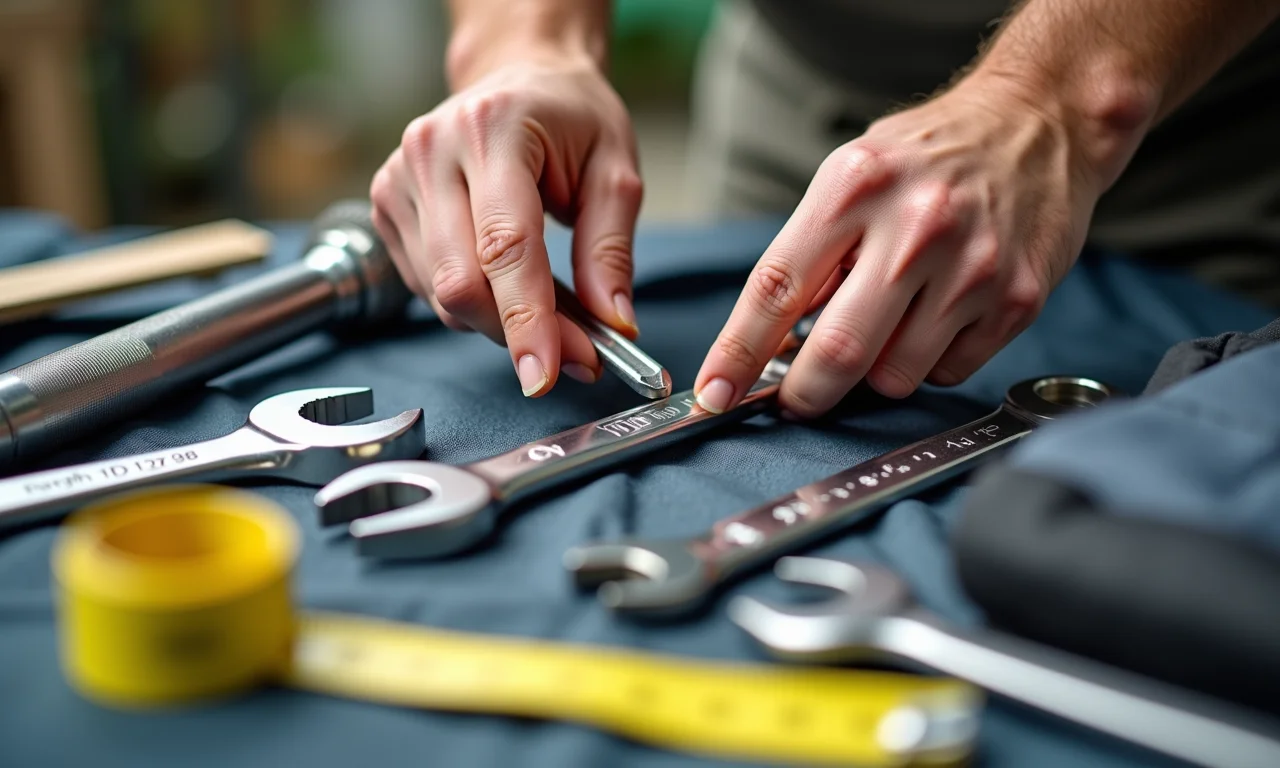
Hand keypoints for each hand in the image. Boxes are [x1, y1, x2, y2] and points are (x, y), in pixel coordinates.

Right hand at [371, 54, 642, 396]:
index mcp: (493, 129)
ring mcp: (399, 179)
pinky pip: (428, 287)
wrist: (518, 76)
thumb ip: (611, 249)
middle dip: (518, 334)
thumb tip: (611, 323)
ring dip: (499, 323)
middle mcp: (432, 151)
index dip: (525, 319)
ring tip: (550, 308)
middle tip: (577, 355)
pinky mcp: (386, 206)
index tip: (543, 375)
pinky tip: (505, 280)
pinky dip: (474, 303)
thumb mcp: (616, 170)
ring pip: (442, 296)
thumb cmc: (569, 118)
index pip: (504, 245)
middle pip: (461, 282)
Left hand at [695, 76, 1102, 416]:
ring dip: (874, 372)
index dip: (737, 353)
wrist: (1040, 122)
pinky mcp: (1016, 300)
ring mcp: (971, 268)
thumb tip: (772, 343)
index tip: (713, 395)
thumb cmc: (929, 156)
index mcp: (854, 188)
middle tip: (797, 399)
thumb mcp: (852, 174)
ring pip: (894, 376)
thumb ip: (812, 251)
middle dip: (805, 393)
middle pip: (838, 351)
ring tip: (887, 323)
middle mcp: (914, 228)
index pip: (776, 289)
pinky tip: (936, 317)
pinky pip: (947, 372)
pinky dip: (928, 362)